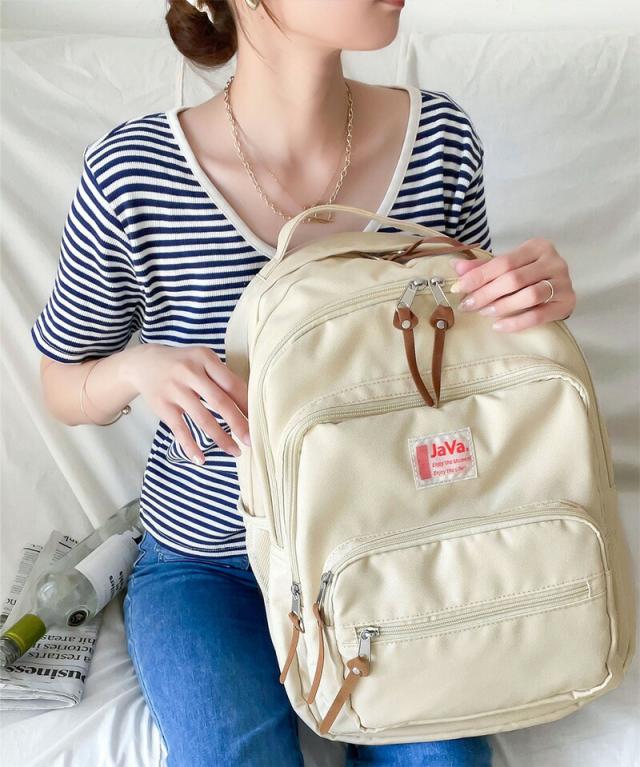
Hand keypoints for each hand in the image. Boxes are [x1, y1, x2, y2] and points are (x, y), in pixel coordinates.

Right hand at [126, 344, 250, 462]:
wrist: (143, 364)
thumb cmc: (183, 364)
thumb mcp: (202, 361)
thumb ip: (221, 377)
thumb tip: (248, 405)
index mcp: (205, 358)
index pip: (232, 384)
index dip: (246, 403)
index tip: (259, 419)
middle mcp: (190, 372)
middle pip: (220, 402)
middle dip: (238, 424)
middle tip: (252, 440)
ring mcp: (175, 390)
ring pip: (202, 418)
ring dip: (221, 438)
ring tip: (235, 451)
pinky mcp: (163, 406)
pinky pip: (180, 429)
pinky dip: (190, 446)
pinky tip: (201, 459)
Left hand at [449, 238, 575, 331]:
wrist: (559, 289)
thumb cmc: (529, 275)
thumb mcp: (508, 266)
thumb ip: (484, 267)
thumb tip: (455, 267)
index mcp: (537, 246)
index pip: (503, 262)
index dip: (478, 276)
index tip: (458, 288)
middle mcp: (553, 261)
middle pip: (514, 279)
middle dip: (486, 293)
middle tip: (468, 305)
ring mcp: (563, 282)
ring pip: (529, 296)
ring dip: (502, 306)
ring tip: (484, 313)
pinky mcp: (567, 303)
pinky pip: (539, 315)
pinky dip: (516, 322)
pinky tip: (499, 326)